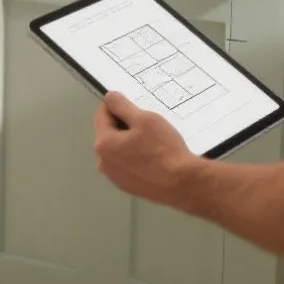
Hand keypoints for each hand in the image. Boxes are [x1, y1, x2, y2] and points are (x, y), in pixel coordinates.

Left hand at [94, 92, 199, 206]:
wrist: (181, 183)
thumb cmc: (163, 148)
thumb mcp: (144, 119)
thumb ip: (122, 106)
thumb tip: (108, 97)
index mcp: (103, 144)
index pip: (101, 114)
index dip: (116, 106)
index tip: (135, 107)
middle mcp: (103, 162)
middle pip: (108, 133)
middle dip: (124, 125)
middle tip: (148, 127)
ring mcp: (114, 177)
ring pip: (117, 149)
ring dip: (129, 142)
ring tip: (152, 143)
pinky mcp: (126, 186)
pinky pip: (125, 164)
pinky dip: (134, 157)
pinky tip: (152, 159)